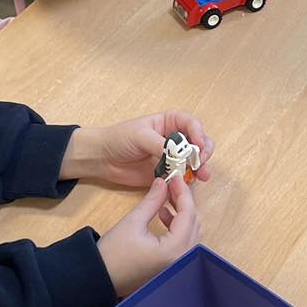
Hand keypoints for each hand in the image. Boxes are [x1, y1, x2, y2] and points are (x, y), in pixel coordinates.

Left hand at [60, 112, 213, 188]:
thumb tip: (179, 155)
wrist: (102, 158)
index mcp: (170, 123)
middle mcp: (175, 139)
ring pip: (194, 161)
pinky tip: (189, 184)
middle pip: (199, 143)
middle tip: (201, 162)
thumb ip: (160, 145)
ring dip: (201, 168)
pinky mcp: (167, 174)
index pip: (192, 124)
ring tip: (202, 176)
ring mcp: (172, 157)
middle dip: (204, 152)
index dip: (199, 133)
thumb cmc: (119, 138)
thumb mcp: (140, 136)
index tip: (199, 145)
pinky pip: (182, 177)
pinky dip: (188, 180)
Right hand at [97, 175, 199, 295]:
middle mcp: (181, 260)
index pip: (188, 215)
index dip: (183, 193)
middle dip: (184, 203)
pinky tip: (164, 216)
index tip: (177, 177)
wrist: (98, 278)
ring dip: (182, 215)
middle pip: (194, 224)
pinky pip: (184, 243)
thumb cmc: (112, 254)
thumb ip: (152, 201)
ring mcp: (178, 265)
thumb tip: (163, 182)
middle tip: (172, 185)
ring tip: (167, 200)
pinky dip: (178, 228)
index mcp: (174, 250)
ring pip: (191, 233)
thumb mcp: (133, 221)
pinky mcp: (171, 267)